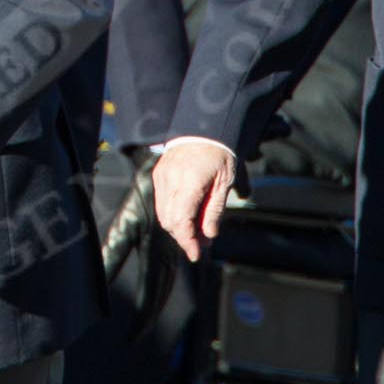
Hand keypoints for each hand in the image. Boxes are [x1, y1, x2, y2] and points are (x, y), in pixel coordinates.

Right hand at [152, 140, 238, 262]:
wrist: (203, 128)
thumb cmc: (219, 154)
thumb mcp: (224, 183)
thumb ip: (214, 211)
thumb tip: (208, 235)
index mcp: (190, 182)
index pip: (181, 221)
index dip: (187, 241)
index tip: (196, 254)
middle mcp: (171, 180)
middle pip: (169, 220)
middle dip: (184, 237)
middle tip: (202, 243)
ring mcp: (161, 176)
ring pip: (163, 213)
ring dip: (177, 227)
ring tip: (197, 230)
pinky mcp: (158, 174)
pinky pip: (161, 201)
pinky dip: (172, 213)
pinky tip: (188, 215)